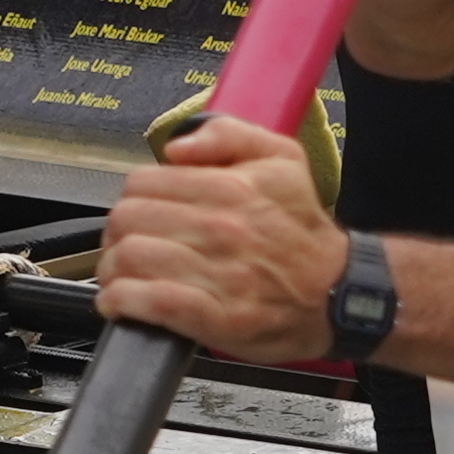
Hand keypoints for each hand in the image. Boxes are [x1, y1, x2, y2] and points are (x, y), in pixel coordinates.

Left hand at [96, 114, 353, 364]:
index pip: (142, 183)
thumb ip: (227, 134)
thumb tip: (176, 146)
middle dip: (117, 232)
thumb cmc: (303, 230)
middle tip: (126, 243)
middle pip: (128, 220)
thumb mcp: (282, 159)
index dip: (133, 197)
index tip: (140, 212)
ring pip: (131, 258)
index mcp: (231, 187)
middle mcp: (222, 228)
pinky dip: (123, 301)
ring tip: (121, 274)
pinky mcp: (217, 319)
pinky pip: (150, 302)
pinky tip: (120, 302)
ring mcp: (219, 275)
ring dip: (113, 268)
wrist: (339, 293)